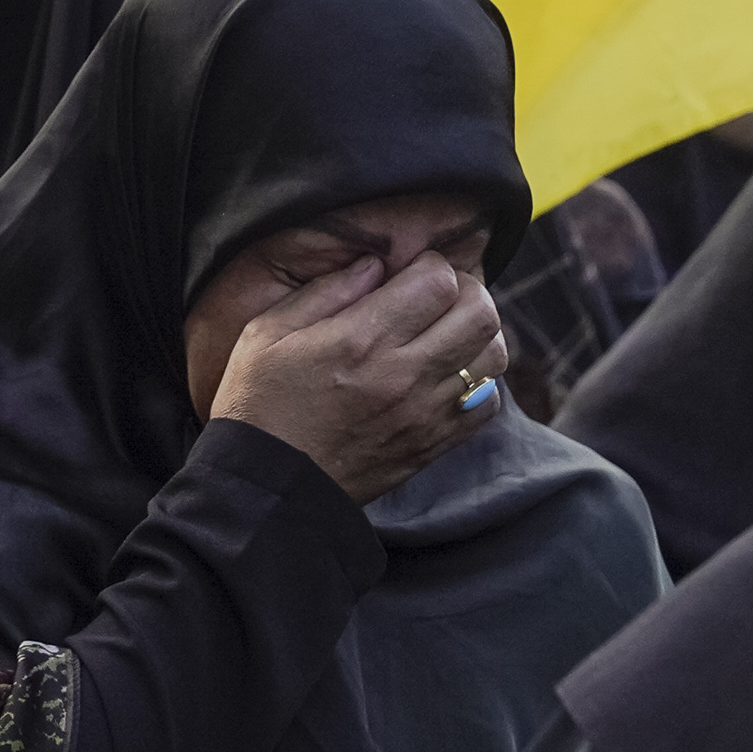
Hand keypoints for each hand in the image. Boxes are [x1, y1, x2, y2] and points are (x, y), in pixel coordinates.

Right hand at [214, 252, 507, 506]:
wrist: (268, 486)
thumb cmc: (258, 404)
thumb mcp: (266, 334)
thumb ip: (323, 292)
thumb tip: (373, 265)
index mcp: (360, 340)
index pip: (438, 282)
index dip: (430, 266)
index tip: (410, 272)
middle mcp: (403, 374)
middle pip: (481, 314)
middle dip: (467, 292)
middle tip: (438, 296)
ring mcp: (425, 413)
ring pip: (494, 356)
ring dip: (477, 335)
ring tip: (446, 333)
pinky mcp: (433, 443)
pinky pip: (488, 403)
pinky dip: (479, 383)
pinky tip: (447, 376)